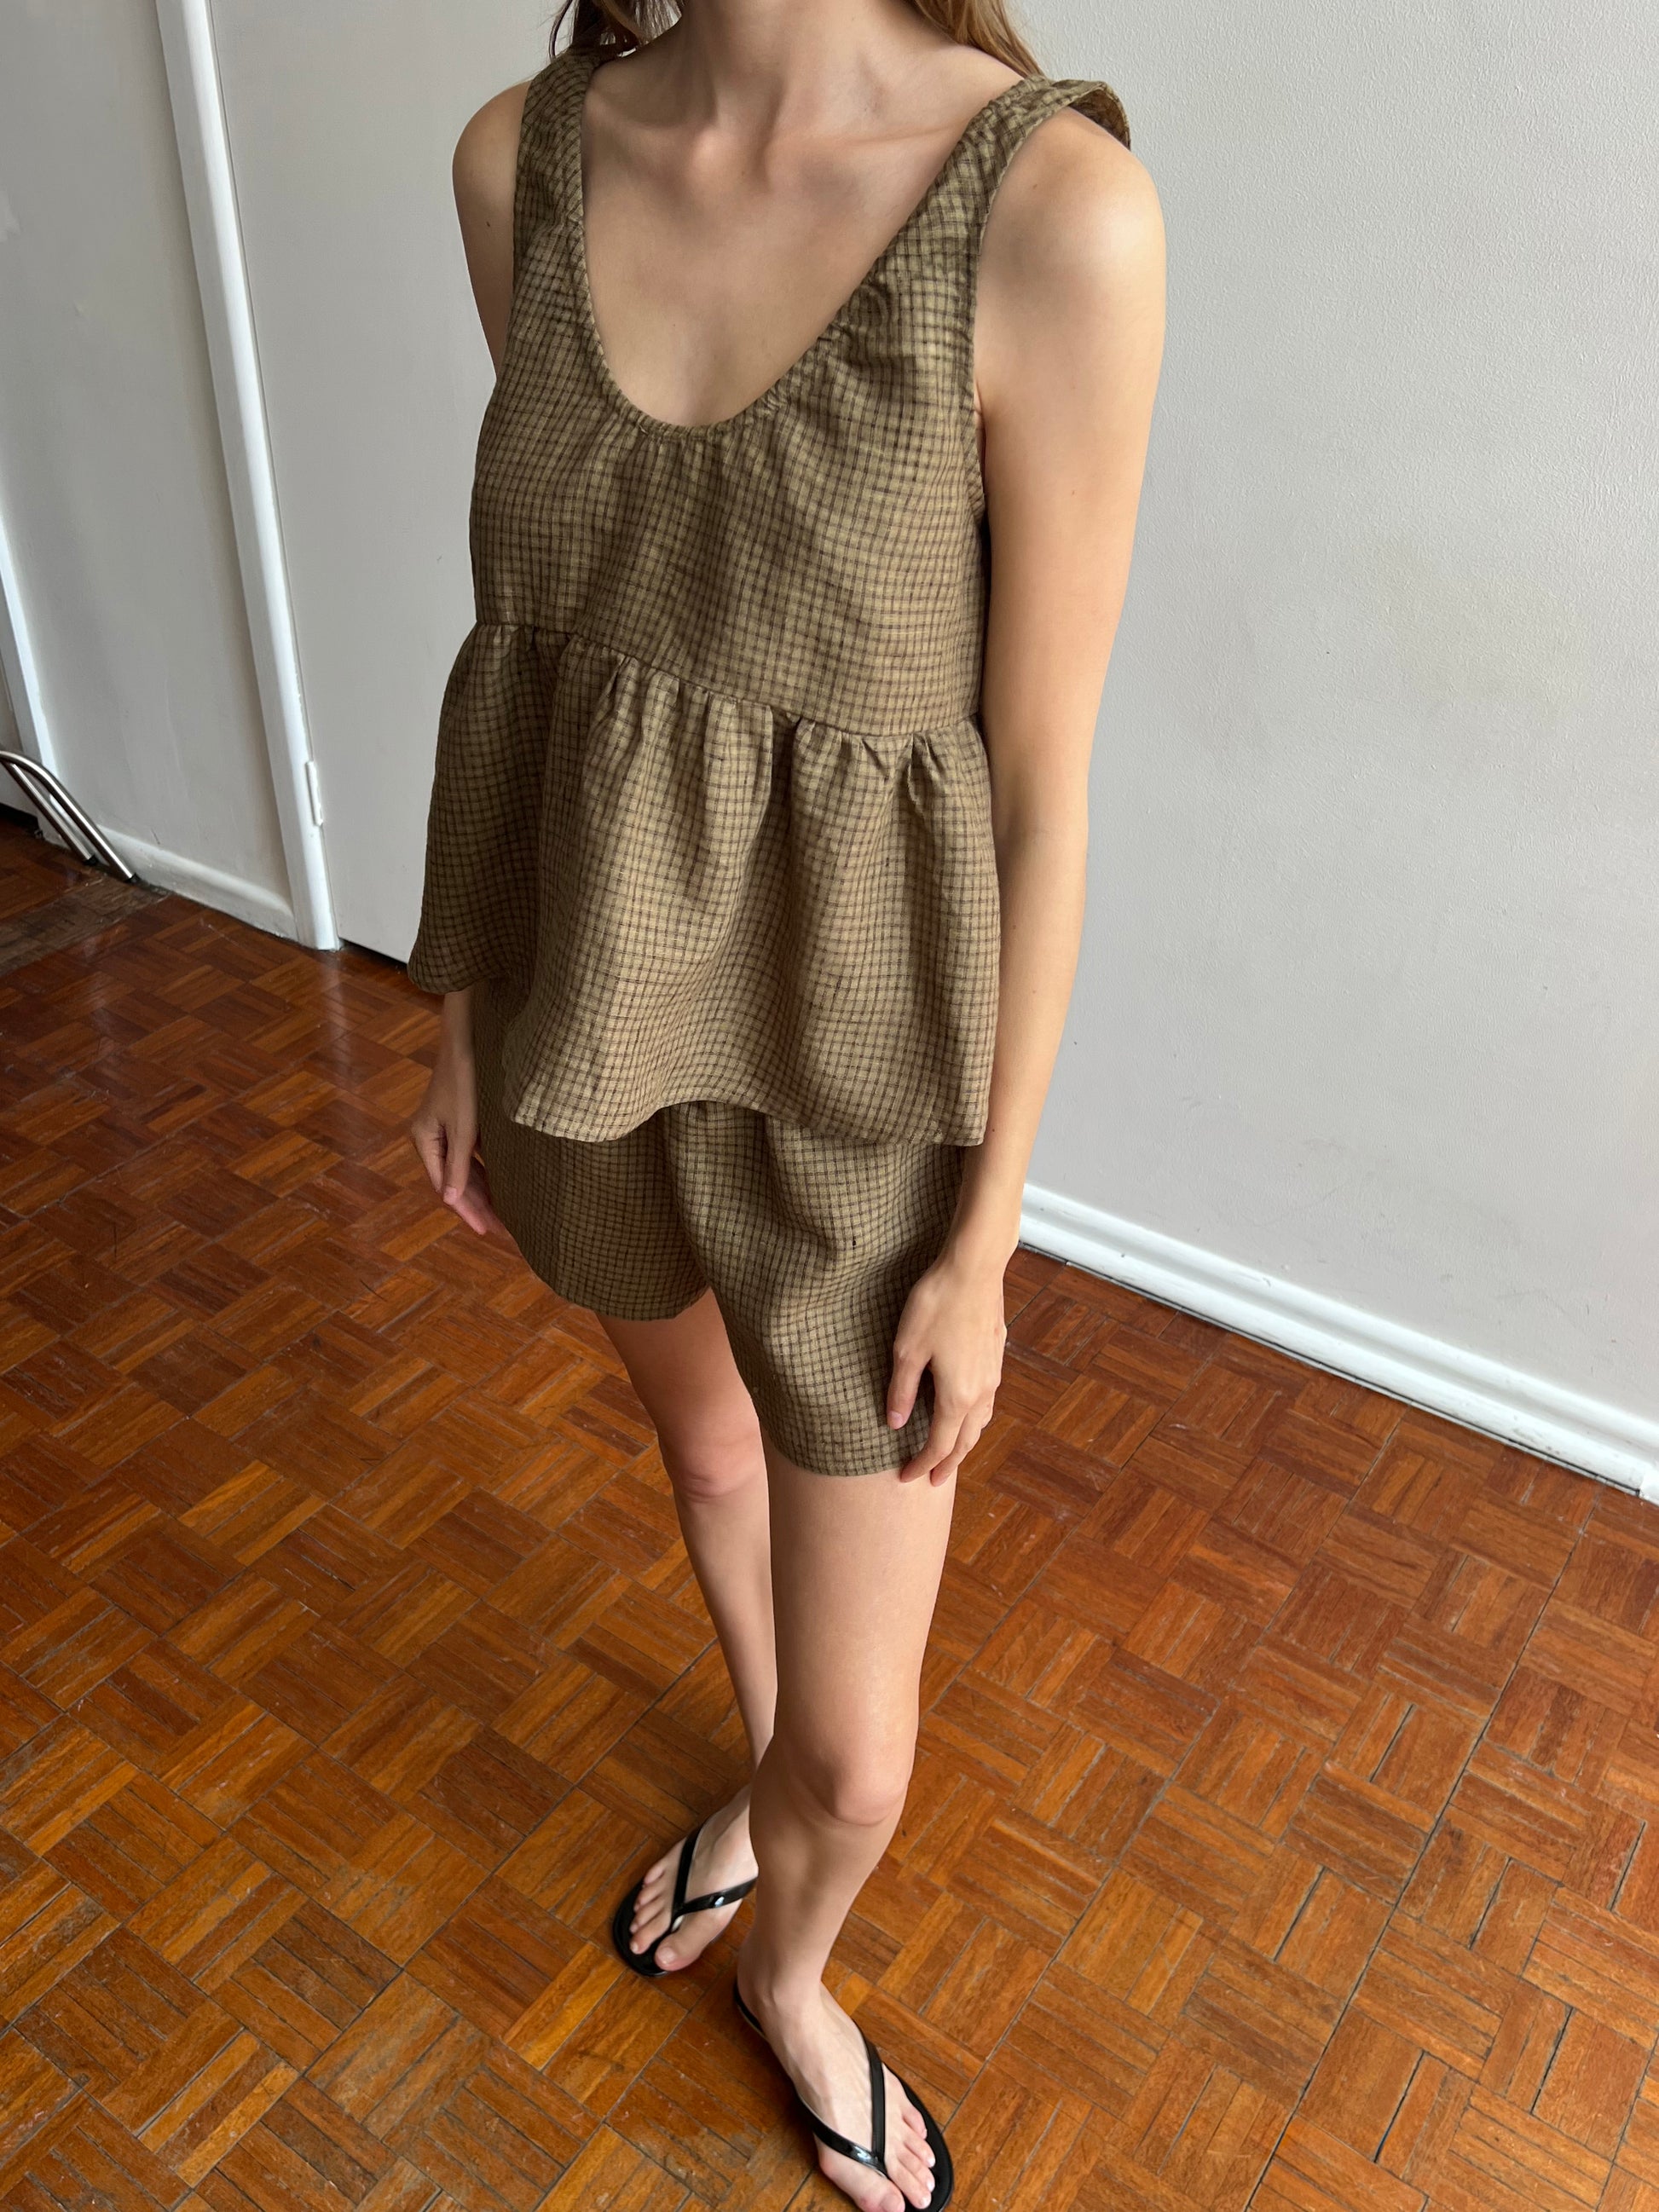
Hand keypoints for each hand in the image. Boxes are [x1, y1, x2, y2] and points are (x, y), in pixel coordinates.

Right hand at [409, 992, 504, 1237]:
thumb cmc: (465, 1080)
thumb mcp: (465, 1128)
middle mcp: (431, 1138)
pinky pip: (474, 1156)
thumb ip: (460, 1166)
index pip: (447, 1187)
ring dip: (485, 1192)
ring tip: (504, 1216)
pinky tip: (504, 1187)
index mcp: (424, 1140)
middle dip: (478, 1206)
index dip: (467, 1211)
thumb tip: (451, 1202)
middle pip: (456, 1182)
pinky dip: (488, 1172)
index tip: (486, 1231)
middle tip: (501, 1231)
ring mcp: (447, 1130)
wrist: (469, 1040)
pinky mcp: (462, 1121)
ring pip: (466, 1170)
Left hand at [886, 1245, 1008, 1483]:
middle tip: (934, 1481)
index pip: (939, 1445)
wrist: (975, 1268)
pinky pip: (986, 1400)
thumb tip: (894, 1422)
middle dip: (948, 1463)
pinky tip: (966, 1409)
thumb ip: (901, 1390)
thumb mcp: (906, 1349)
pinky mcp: (995, 1355)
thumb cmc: (936, 1305)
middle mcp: (981, 1391)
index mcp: (957, 1396)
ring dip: (965, 1442)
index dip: (921, 1464)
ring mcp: (992, 1373)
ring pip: (981, 1421)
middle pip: (966, 1441)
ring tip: (951, 1452)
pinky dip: (974, 1417)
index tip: (905, 1478)